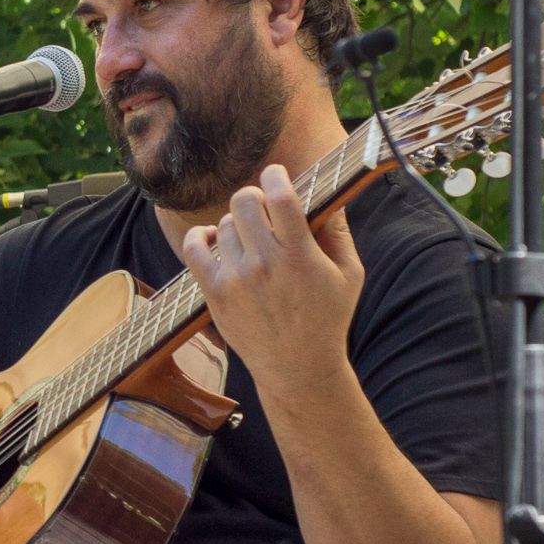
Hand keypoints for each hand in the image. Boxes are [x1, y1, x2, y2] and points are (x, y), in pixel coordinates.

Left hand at [181, 163, 364, 388]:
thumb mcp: (349, 275)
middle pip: (243, 201)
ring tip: (249, 238)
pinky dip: (200, 236)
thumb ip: (339, 232)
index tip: (276, 175)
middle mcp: (265, 263)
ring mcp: (236, 278)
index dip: (275, 176)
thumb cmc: (327, 319)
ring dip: (236, 224)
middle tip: (261, 208)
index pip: (280, 197)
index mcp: (300, 256)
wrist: (297, 368)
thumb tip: (330, 195)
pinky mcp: (215, 292)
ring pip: (223, 224)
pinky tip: (214, 239)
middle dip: (253, 197)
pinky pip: (193, 248)